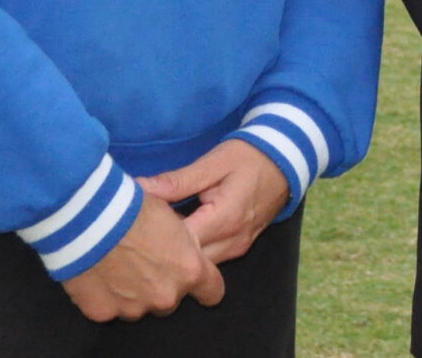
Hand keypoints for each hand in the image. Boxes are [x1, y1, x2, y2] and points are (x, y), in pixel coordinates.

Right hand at [60, 190, 223, 322]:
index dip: (204, 284)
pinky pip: (108, 308)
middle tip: (141, 261)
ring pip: (139, 307)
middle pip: (170, 299)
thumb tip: (181, 246)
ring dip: (132, 293)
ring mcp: (134, 309)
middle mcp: (166, 296)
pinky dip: (103, 296)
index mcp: (189, 270)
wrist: (89, 219)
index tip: (193, 277)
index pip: (212, 291)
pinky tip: (94, 273)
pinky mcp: (104, 313)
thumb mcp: (171, 217)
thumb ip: (182, 242)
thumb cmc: (135, 208)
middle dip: (160, 285)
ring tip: (114, 266)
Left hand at [141, 139, 294, 264]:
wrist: (286, 161)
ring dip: (176, 252)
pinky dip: (191, 251)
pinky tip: (176, 235)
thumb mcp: (213, 163)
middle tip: (139, 228)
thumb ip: (177, 181)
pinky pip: (208, 259)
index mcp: (224, 220)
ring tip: (156, 231)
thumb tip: (140, 189)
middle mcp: (232, 242)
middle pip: (186, 260)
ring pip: (197, 264)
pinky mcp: (238, 248)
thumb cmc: (249, 157)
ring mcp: (237, 248)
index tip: (135, 220)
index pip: (178, 242)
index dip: (153, 235)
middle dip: (161, 248)